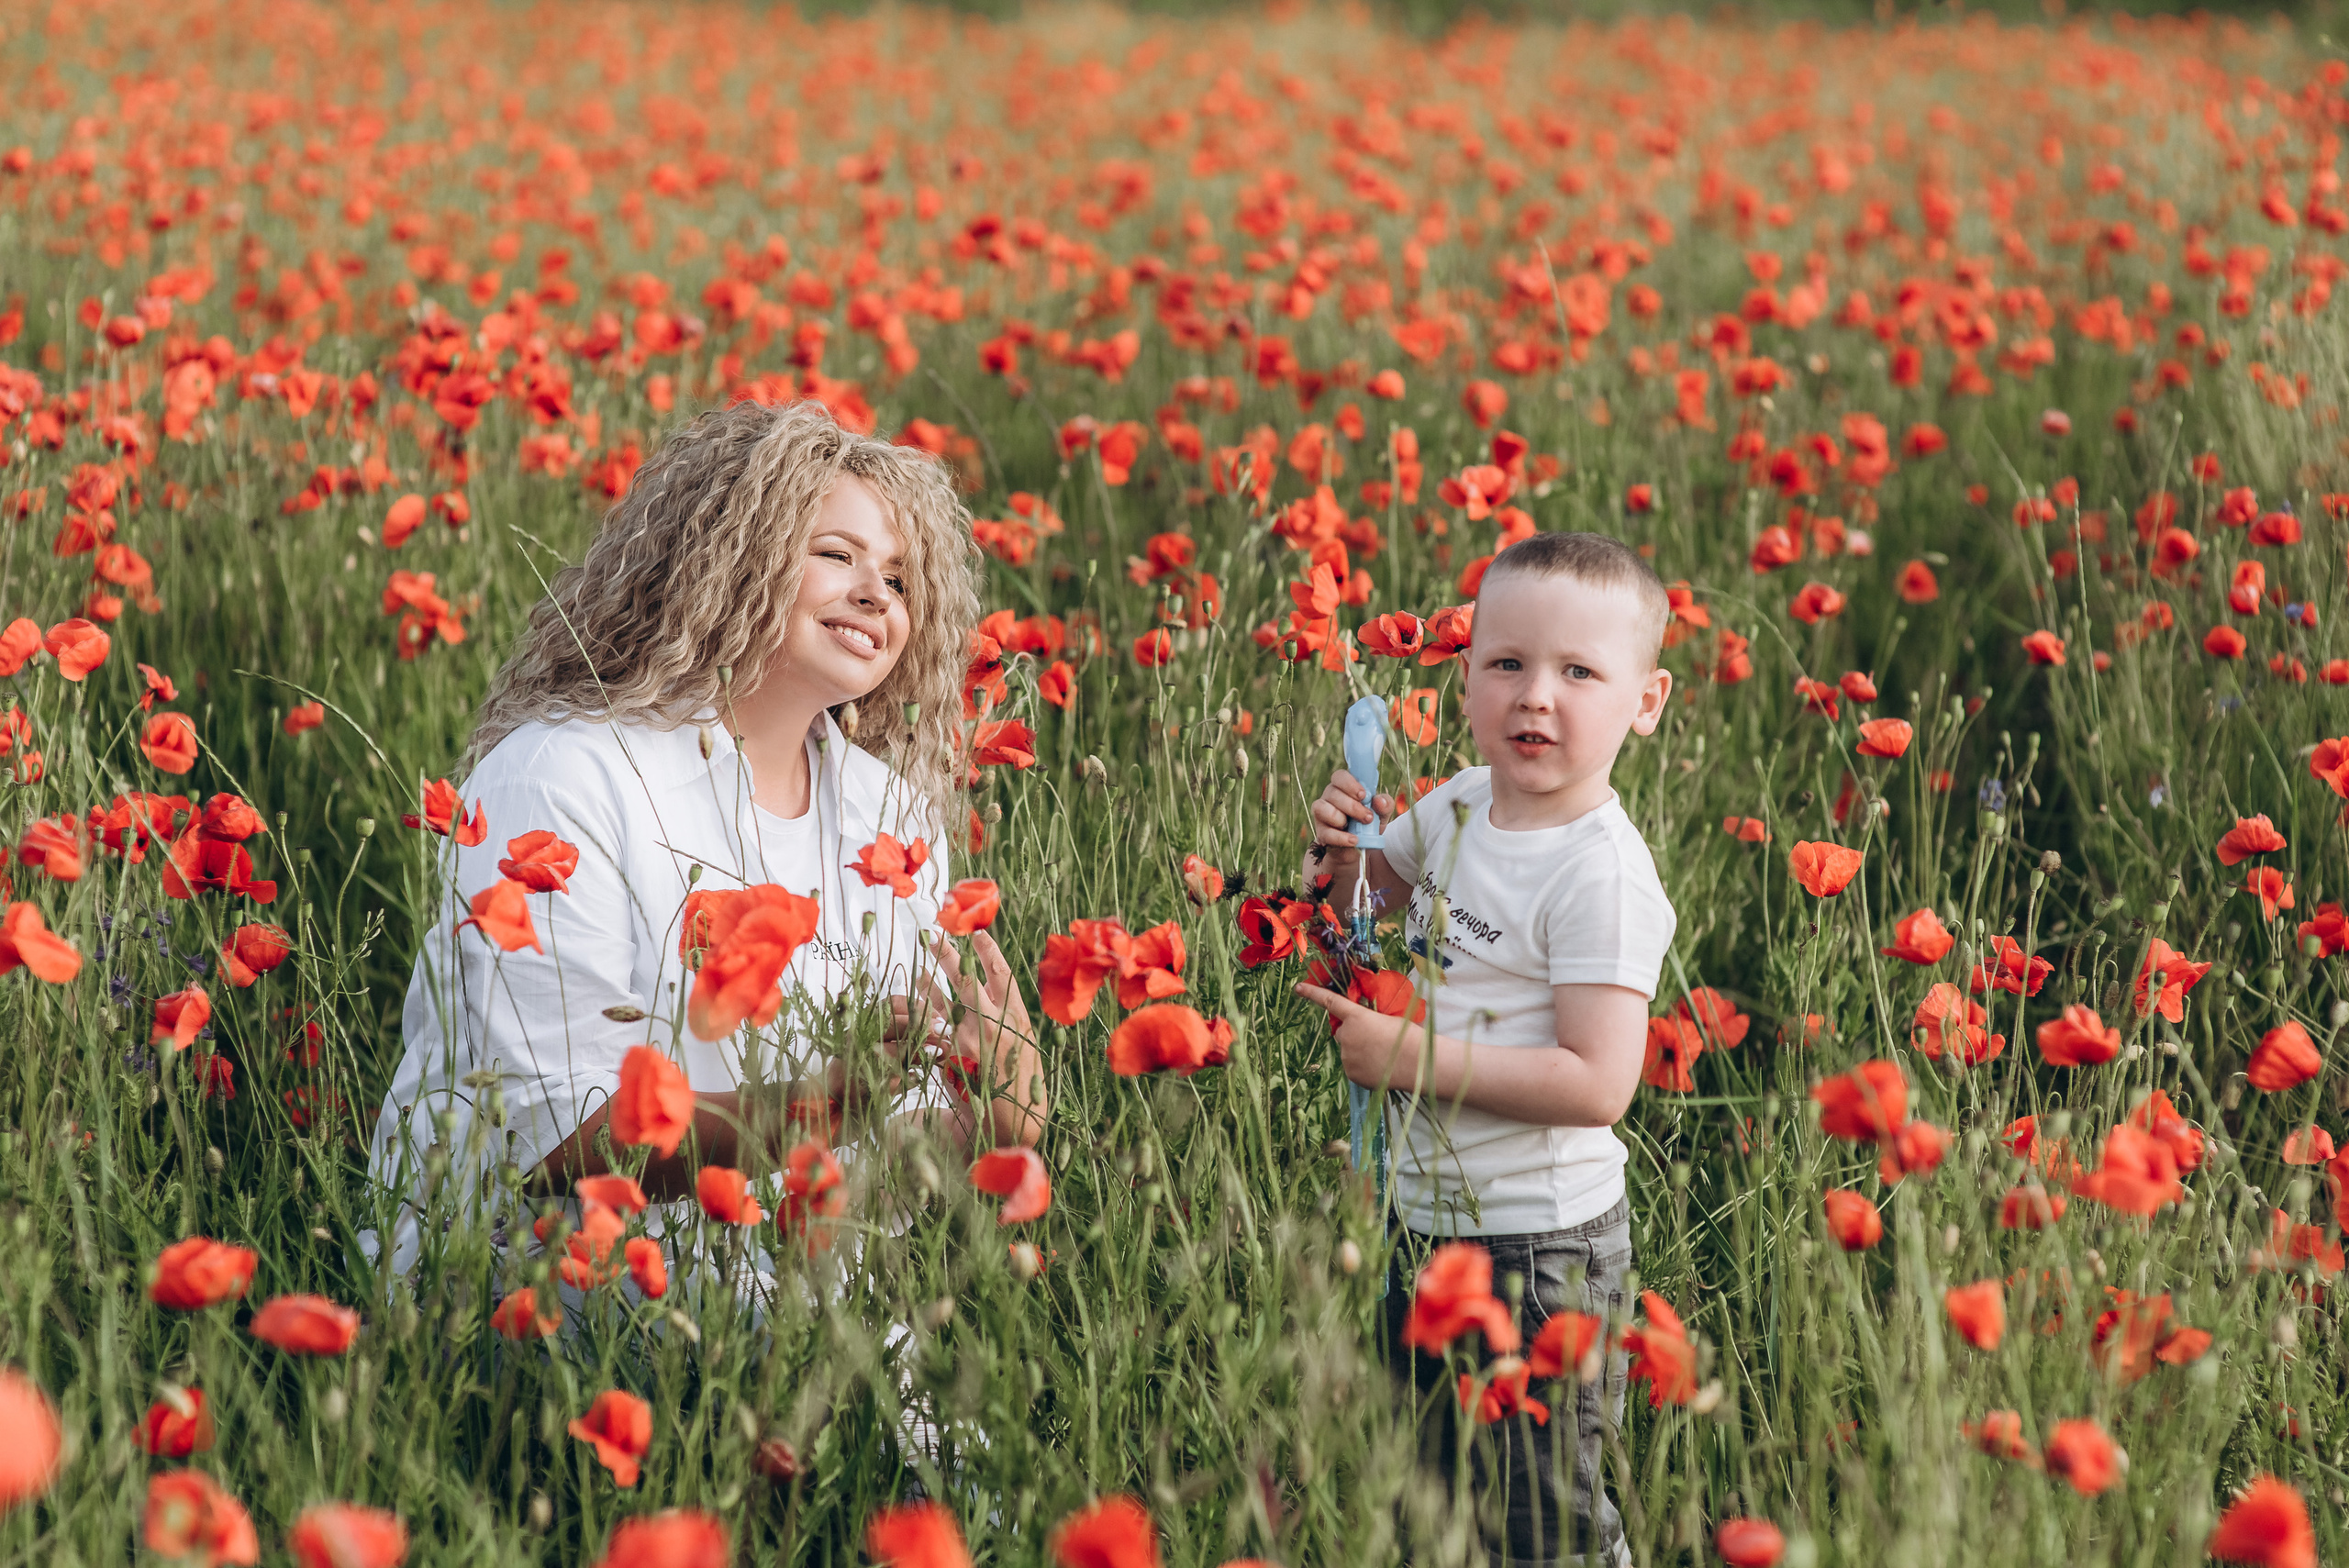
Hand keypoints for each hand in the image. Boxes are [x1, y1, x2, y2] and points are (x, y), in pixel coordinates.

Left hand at [927, 930, 1033, 1080]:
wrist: (1011, 1125)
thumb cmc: (1021, 1084)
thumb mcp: (1026, 1046)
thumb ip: (1012, 1020)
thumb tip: (997, 996)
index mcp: (1018, 1017)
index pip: (1001, 973)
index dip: (988, 950)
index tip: (977, 932)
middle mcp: (994, 1022)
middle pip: (967, 978)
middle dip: (949, 954)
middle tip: (934, 935)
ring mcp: (970, 1038)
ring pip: (944, 999)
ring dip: (930, 979)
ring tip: (920, 964)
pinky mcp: (952, 1056)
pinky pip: (933, 1027)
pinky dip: (923, 1011)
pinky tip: (915, 999)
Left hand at [1293, 981, 1418, 1093]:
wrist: (1418, 1064)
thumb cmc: (1408, 1036)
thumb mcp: (1388, 1019)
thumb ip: (1370, 1019)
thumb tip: (1364, 1026)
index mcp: (1357, 1016)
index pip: (1330, 1001)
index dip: (1312, 994)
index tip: (1297, 988)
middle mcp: (1346, 1035)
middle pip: (1343, 1032)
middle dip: (1354, 1034)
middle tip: (1376, 1040)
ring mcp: (1347, 1056)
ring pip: (1348, 1051)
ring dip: (1359, 1051)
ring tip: (1383, 1056)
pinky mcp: (1351, 1074)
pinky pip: (1352, 1067)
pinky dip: (1362, 1066)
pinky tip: (1380, 1067)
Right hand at [1305, 768, 1394, 887]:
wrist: (1360, 847)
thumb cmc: (1368, 822)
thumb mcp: (1381, 813)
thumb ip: (1384, 804)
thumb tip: (1379, 801)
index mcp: (1344, 787)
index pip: (1340, 776)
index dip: (1350, 783)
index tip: (1363, 795)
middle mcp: (1330, 796)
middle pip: (1333, 793)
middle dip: (1352, 806)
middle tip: (1368, 817)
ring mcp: (1322, 813)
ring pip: (1323, 809)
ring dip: (1342, 819)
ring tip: (1358, 830)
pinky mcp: (1321, 832)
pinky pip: (1326, 832)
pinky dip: (1341, 837)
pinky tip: (1353, 840)